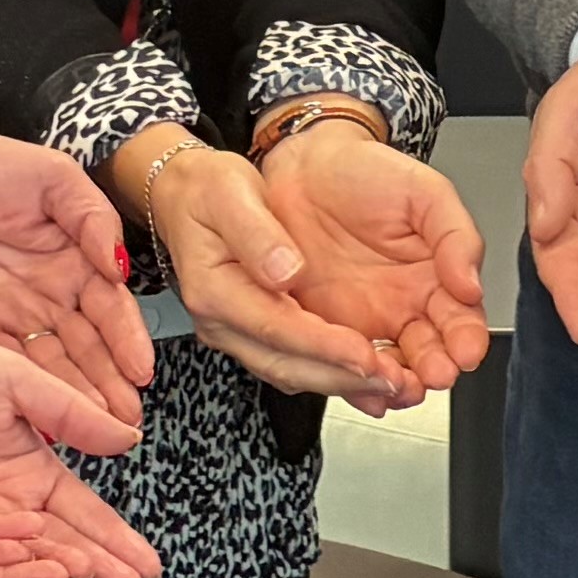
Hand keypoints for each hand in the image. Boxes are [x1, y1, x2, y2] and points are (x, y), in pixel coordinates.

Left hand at [0, 121, 151, 412]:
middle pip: (84, 353)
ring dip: (73, 403)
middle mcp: (46, 302)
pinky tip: (39, 422)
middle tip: (125, 422)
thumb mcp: (50, 176)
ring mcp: (7, 322)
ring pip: (46, 371)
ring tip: (95, 432)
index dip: (126, 342)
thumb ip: (90, 215)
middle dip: (108, 387)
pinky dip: (18, 398)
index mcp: (73, 265)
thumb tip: (119, 266)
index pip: (109, 311)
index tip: (140, 371)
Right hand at [131, 130, 412, 401]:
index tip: (363, 355)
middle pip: (286, 364)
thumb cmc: (206, 192)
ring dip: (341, 383)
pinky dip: (333, 373)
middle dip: (341, 377)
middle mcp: (223, 323)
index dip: (322, 346)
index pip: (275, 328)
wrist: (186, 197)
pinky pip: (296, 362)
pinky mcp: (257, 331)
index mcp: (214, 291)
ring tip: (391, 386)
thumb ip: (256, 233)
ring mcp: (238, 332)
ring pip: (292, 371)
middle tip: (391, 383)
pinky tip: (368, 377)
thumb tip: (287, 270)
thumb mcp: (229, 193)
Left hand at [246, 114, 492, 405]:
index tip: (466, 349)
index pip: (461, 322)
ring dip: (394, 384)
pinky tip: (359, 386)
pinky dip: (349, 382)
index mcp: (435, 279)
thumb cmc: (366, 174)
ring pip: (385, 370)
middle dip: (435, 371)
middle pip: (428, 356)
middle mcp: (403, 309)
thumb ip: (455, 236)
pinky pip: (337, 364)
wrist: (304, 167)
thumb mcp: (424, 192)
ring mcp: (362, 324)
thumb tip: (472, 283)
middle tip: (435, 374)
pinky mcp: (321, 329)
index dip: (466, 339)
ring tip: (397, 384)